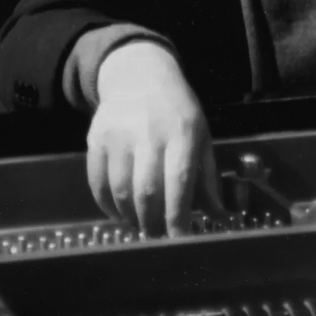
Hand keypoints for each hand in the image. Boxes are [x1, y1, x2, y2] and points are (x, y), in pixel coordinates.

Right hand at [87, 41, 222, 236]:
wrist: (139, 75)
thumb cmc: (177, 111)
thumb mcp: (201, 136)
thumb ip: (207, 178)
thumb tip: (219, 216)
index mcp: (182, 133)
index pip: (179, 181)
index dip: (178, 216)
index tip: (179, 240)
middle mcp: (148, 133)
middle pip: (147, 191)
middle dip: (153, 223)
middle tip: (158, 238)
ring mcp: (118, 135)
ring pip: (120, 190)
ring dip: (131, 217)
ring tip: (141, 225)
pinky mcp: (96, 138)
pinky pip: (97, 182)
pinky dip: (107, 205)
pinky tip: (120, 213)